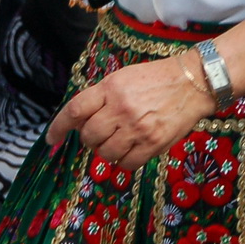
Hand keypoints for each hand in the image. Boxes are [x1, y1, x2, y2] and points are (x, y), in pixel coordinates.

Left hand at [45, 53, 214, 169]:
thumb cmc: (156, 79)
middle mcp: (120, 108)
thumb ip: (101, 98)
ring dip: (108, 151)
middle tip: (103, 133)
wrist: (192, 83)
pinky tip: (133, 149)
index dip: (59, 127)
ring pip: (106, 153)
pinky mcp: (153, 143)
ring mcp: (137, 128)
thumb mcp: (124, 79)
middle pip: (89, 136)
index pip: (75, 110)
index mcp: (110, 88)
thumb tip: (79, 122)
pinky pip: (127, 164)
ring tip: (121, 140)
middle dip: (91, 139)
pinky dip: (125, 161)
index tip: (51, 140)